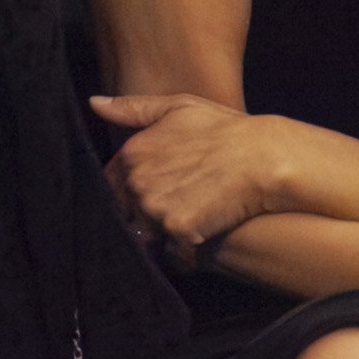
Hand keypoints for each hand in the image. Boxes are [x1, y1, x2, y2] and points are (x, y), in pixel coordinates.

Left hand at [91, 92, 282, 263]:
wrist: (264, 158)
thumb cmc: (225, 131)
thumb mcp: (178, 107)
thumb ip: (133, 109)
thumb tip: (95, 104)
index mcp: (133, 153)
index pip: (111, 187)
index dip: (130, 194)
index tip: (157, 192)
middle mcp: (136, 181)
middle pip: (127, 214)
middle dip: (145, 216)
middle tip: (181, 207)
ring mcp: (155, 207)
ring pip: (147, 236)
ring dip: (163, 236)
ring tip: (194, 220)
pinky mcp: (177, 230)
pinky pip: (172, 254)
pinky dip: (185, 253)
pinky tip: (204, 236)